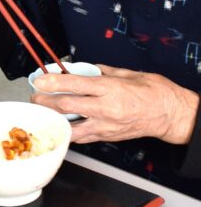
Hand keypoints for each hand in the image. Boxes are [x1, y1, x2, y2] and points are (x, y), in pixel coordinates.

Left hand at [31, 64, 198, 144]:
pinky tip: (60, 126)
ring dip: (53, 119)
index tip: (40, 80)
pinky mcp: (108, 136)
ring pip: (71, 126)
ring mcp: (106, 125)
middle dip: (46, 101)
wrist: (171, 114)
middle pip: (67, 106)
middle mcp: (106, 108)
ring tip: (42, 112)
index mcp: (111, 89)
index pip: (76, 85)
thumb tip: (84, 68)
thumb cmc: (155, 93)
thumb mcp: (128, 74)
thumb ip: (103, 71)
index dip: (54, 82)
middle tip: (35, 96)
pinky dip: (69, 131)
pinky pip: (82, 137)